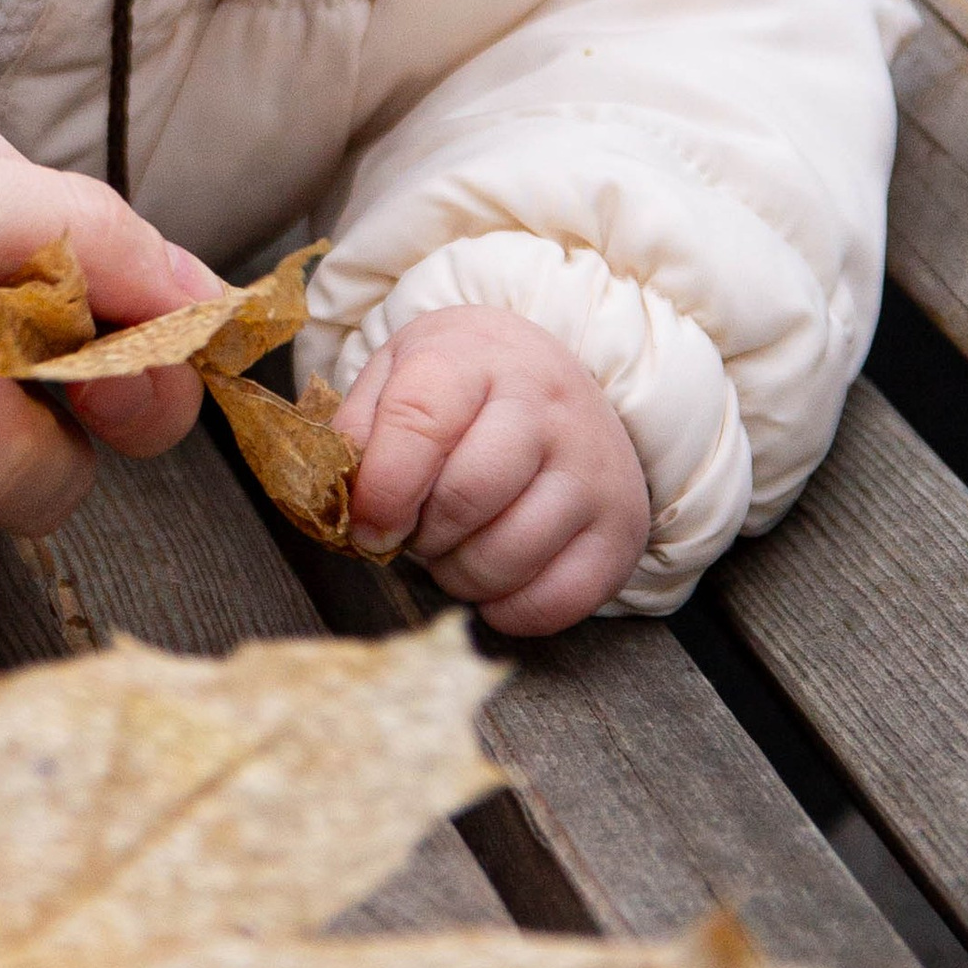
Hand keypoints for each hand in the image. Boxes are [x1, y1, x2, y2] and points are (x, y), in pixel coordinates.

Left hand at [332, 305, 649, 631]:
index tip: (368, 525)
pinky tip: (495, 578)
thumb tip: (346, 502)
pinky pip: (556, 601)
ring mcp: (592, 468)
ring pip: (510, 555)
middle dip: (423, 534)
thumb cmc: (462, 388)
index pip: (420, 421)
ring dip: (460, 575)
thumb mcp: (397, 375)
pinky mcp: (621, 528)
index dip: (382, 488)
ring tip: (454, 548)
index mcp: (476, 358)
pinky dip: (508, 609)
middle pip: (468, 495)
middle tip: (416, 532)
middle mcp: (546, 407)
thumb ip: (359, 429)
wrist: (554, 379)